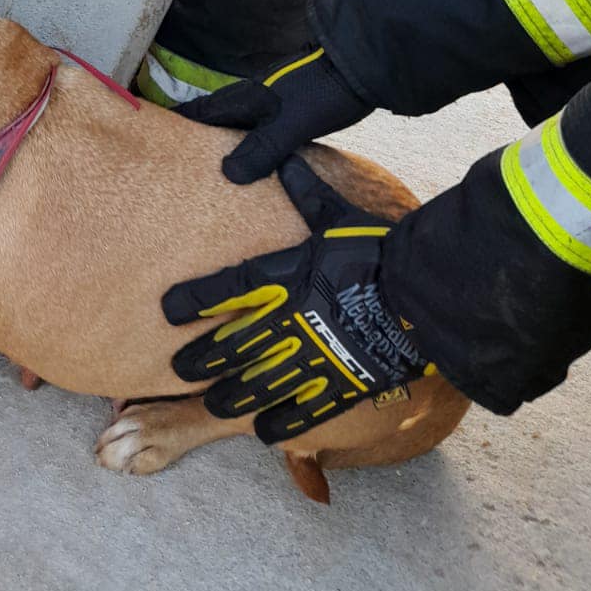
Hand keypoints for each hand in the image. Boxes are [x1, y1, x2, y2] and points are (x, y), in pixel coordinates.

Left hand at [162, 154, 430, 443]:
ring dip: (231, 396)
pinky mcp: (339, 385)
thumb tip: (285, 160)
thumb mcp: (338, 216)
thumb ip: (307, 194)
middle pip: (235, 345)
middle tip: (179, 368)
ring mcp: (313, 357)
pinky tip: (262, 430)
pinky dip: (280, 424)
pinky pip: (303, 412)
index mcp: (289, 276)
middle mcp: (292, 320)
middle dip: (203, 358)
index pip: (232, 288)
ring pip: (260, 385)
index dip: (197, 299)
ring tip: (212, 403)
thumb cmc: (377, 251)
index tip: (168, 309)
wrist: (421, 295)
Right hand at [174, 47, 370, 183]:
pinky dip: (246, 148)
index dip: (174, 125)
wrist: (363, 66)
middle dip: (192, 140)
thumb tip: (226, 174)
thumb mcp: (292, 123)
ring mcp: (271, 104)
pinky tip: (252, 165)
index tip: (148, 140)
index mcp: (245, 99)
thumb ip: (262, 148)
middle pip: (213, 120)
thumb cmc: (326, 91)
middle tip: (173, 167)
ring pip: (235, 127)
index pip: (199, 113)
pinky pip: (257, 133)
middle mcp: (252, 100)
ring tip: (206, 173)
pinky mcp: (290, 112)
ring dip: (220, 145)